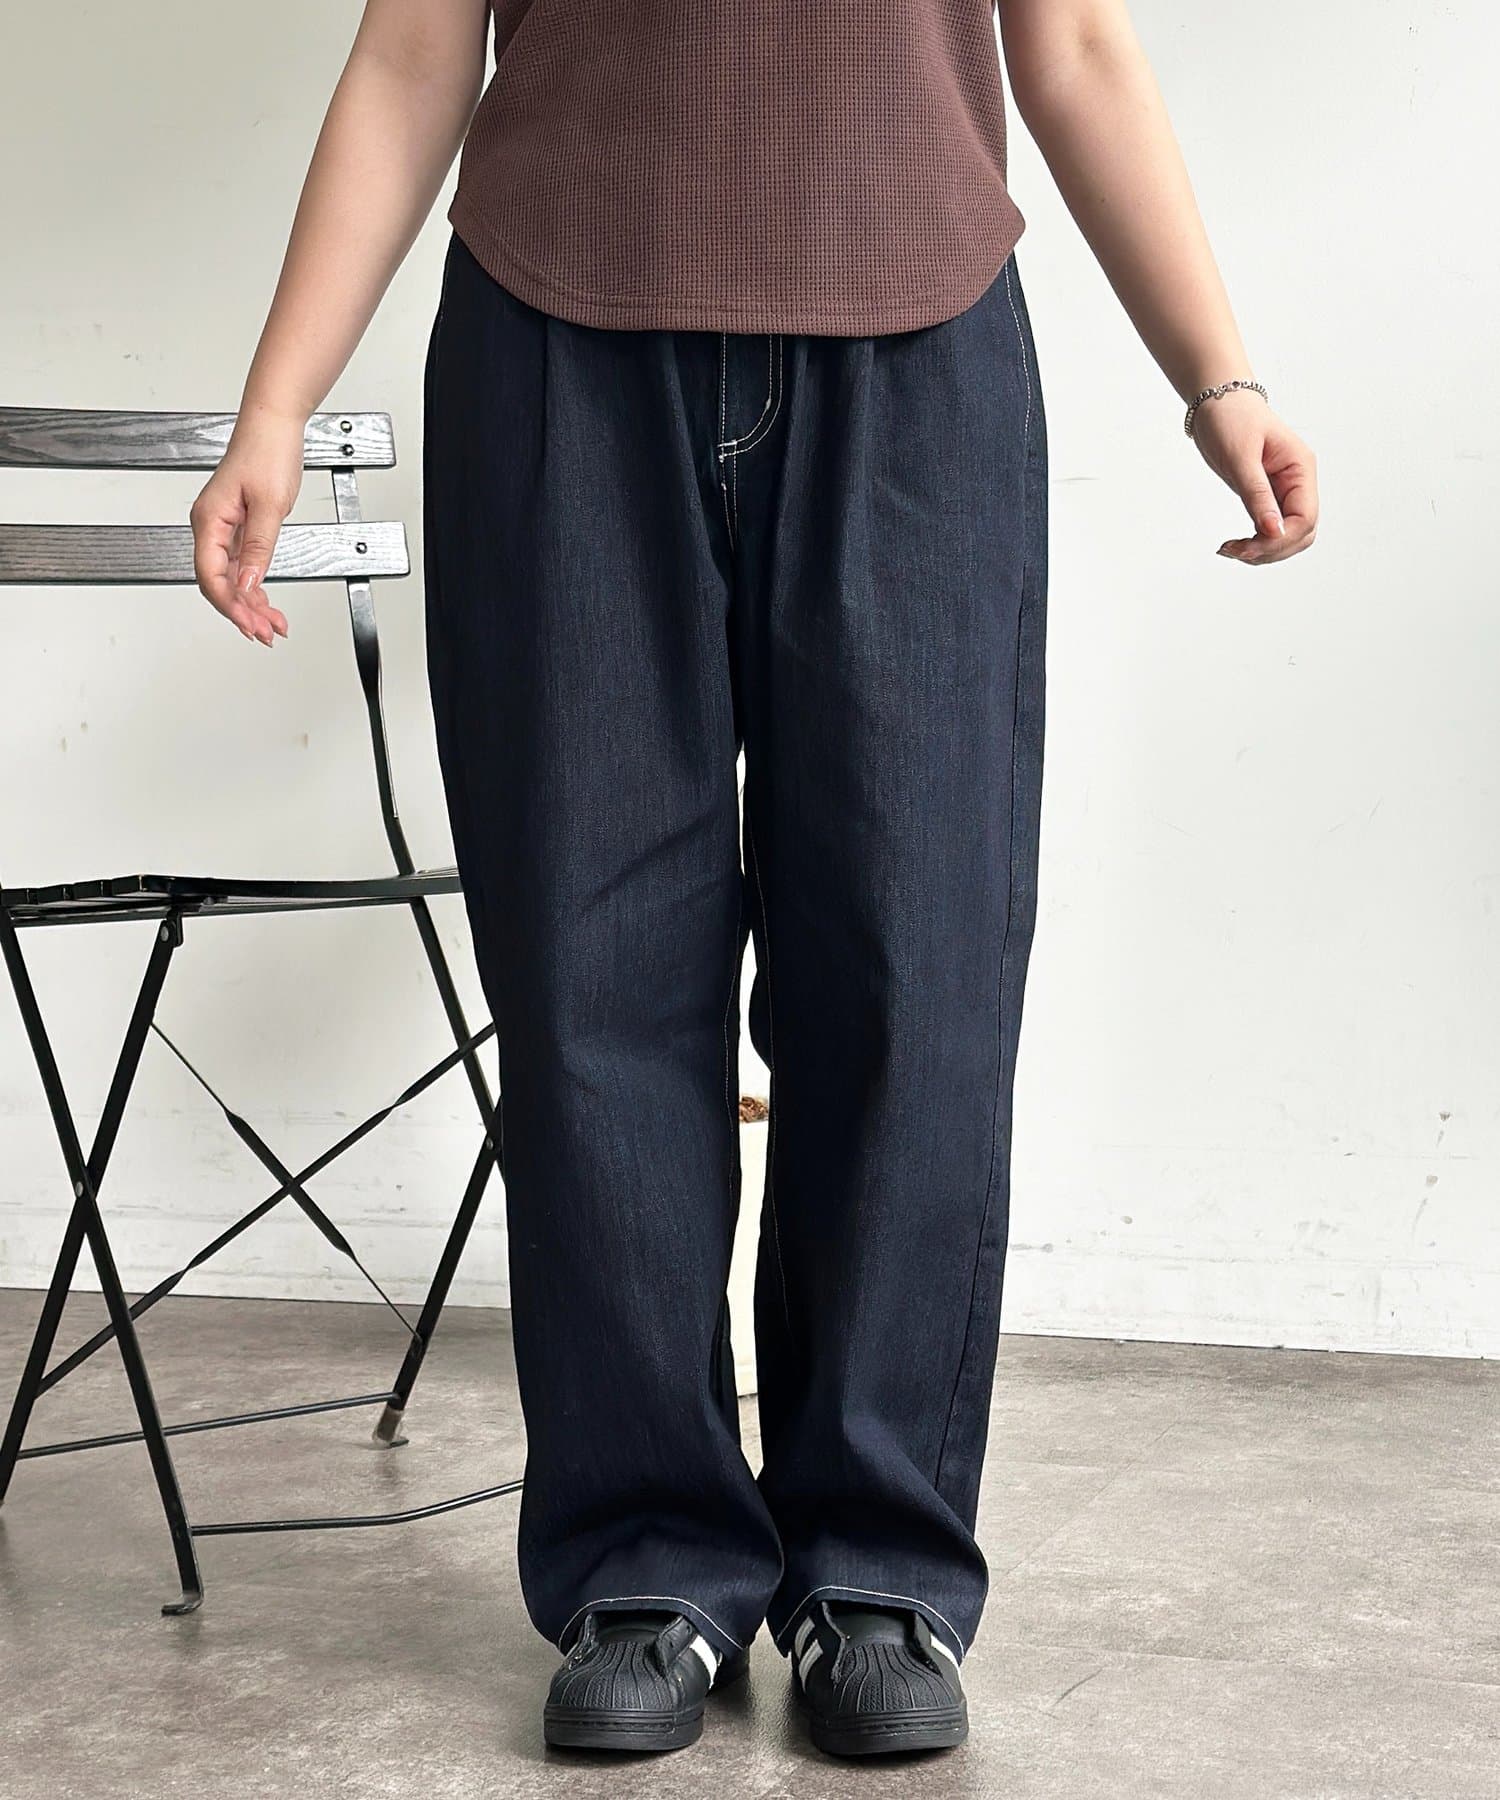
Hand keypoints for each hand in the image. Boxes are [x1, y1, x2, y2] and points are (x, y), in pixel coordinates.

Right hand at [190, 409, 304, 644]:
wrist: (274, 426)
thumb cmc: (267, 453)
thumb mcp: (270, 505)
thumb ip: (258, 548)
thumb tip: (248, 583)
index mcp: (209, 521)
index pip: (211, 575)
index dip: (231, 605)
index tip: (251, 625)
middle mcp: (211, 526)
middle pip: (220, 582)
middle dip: (242, 612)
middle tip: (266, 634)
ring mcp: (224, 528)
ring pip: (232, 578)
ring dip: (251, 604)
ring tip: (272, 626)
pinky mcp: (239, 527)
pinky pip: (242, 566)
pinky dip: (255, 586)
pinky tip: (267, 604)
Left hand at [1191, 392, 1318, 565]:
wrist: (1218, 401)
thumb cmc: (1230, 419)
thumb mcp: (1241, 458)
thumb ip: (1258, 495)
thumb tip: (1274, 531)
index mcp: (1300, 468)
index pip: (1305, 518)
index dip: (1280, 539)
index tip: (1247, 547)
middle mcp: (1298, 481)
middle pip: (1301, 533)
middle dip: (1271, 549)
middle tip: (1235, 551)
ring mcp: (1285, 490)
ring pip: (1287, 535)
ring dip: (1263, 551)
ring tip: (1230, 549)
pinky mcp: (1269, 496)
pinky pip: (1271, 529)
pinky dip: (1255, 542)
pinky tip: (1233, 545)